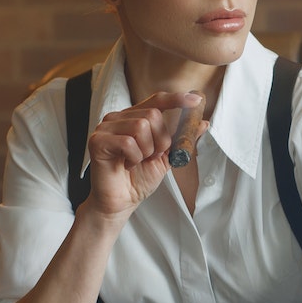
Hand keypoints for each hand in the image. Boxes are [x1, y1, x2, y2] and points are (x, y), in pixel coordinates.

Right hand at [84, 91, 206, 218]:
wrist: (120, 202)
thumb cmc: (138, 179)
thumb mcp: (166, 157)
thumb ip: (181, 139)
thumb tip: (203, 123)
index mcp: (133, 118)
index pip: (156, 101)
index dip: (176, 99)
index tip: (196, 101)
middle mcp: (118, 118)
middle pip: (152, 114)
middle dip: (160, 140)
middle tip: (150, 157)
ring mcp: (106, 127)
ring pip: (140, 126)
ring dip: (146, 150)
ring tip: (136, 162)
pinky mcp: (98, 141)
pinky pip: (127, 142)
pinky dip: (134, 158)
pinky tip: (126, 165)